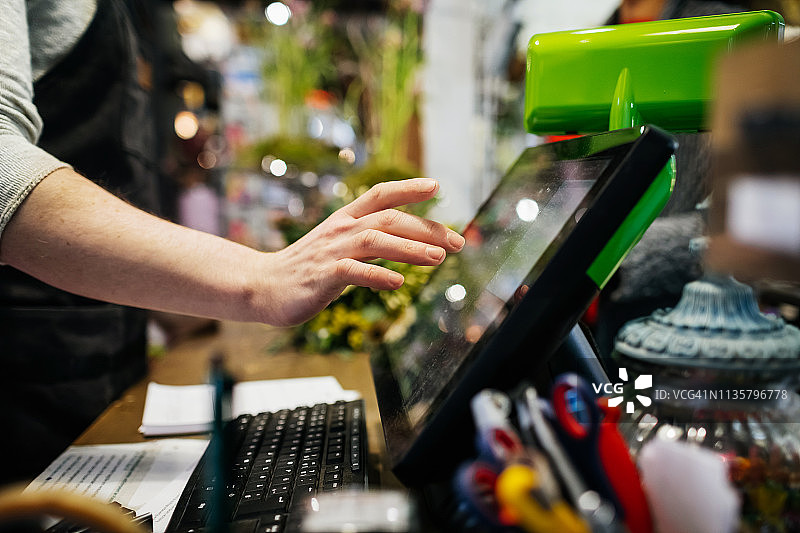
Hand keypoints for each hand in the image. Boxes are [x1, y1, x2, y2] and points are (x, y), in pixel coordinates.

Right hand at [257, 178, 464, 325]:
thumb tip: (407, 244)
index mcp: (345, 219)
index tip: (436, 187)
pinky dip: (378, 275)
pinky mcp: (324, 276)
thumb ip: (368, 242)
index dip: (408, 188)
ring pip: (375, 241)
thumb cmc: (307, 269)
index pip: (380, 195)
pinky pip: (355, 273)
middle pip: (389, 219)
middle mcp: (341, 229)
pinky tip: (399, 282)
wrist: (263, 285)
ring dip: (410, 248)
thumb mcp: (339, 247)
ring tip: (438, 258)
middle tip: (457, 242)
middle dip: (426, 228)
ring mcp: (332, 251)